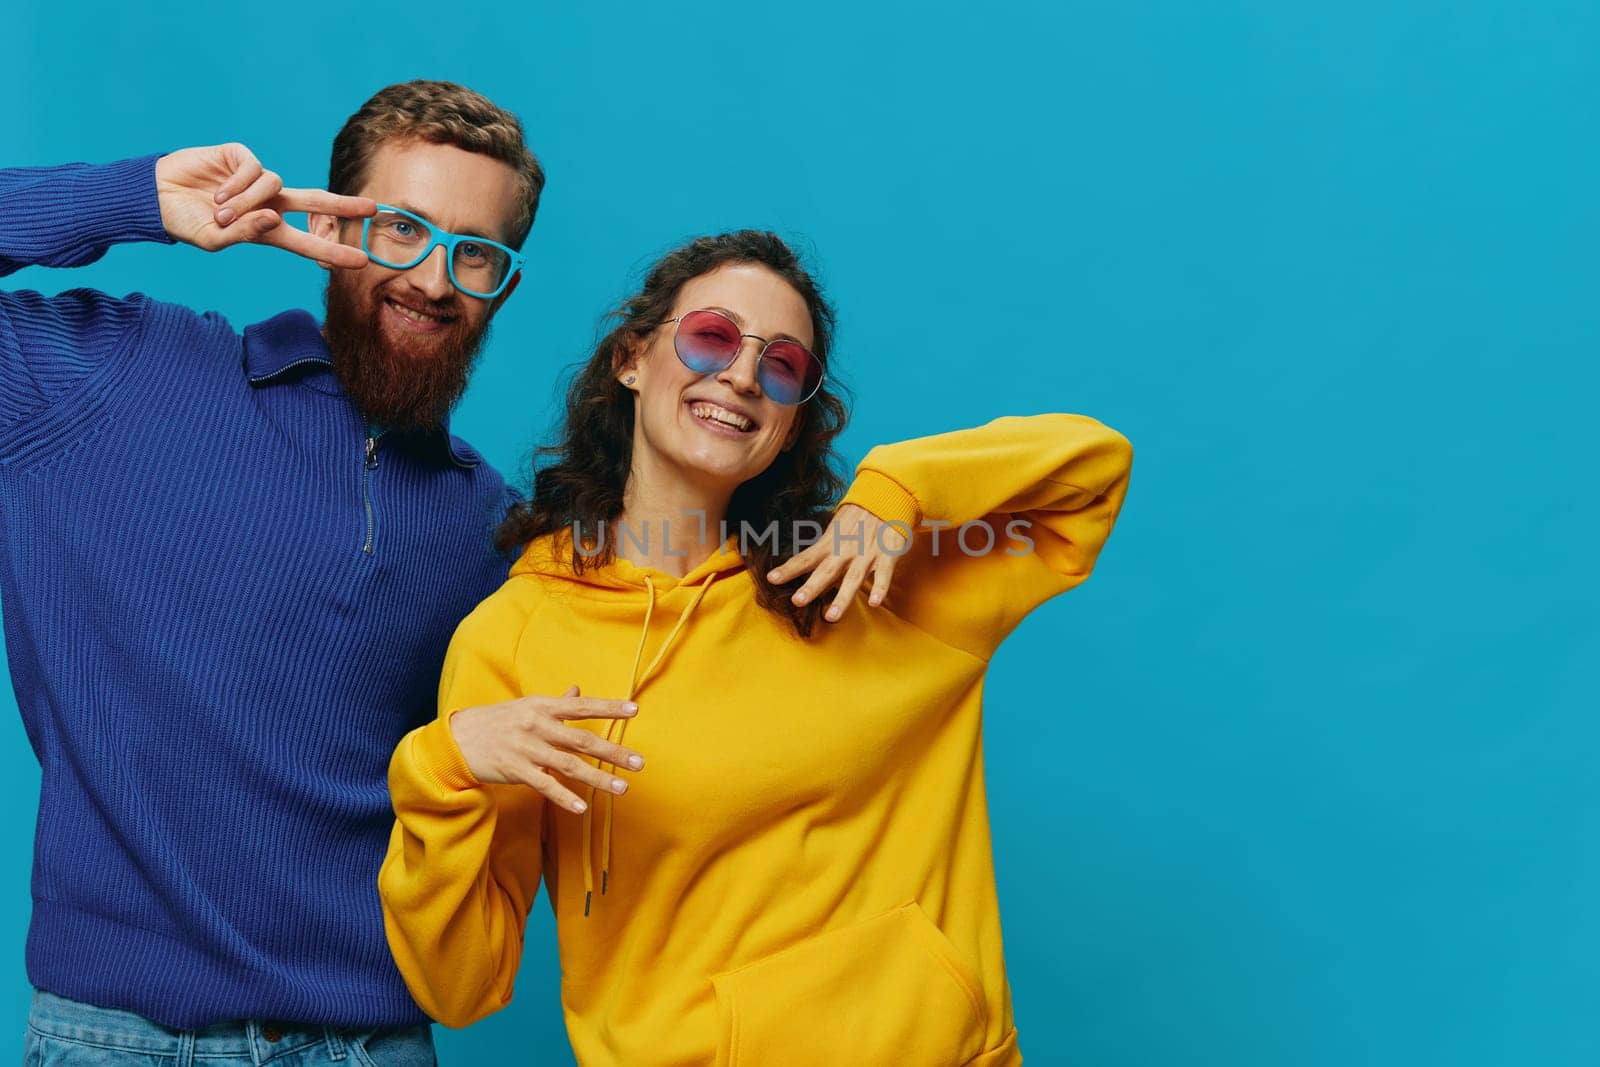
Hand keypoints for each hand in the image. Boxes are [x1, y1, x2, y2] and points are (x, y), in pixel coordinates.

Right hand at [155, 143, 374, 266]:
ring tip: (220, 209)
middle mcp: (268, 203)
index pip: (306, 241)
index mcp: (266, 230)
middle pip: (315, 202)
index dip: (332, 250)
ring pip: (274, 186)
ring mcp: (256, 179)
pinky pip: (256, 170)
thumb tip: (274, 219)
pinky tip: (218, 191)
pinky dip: (238, 183)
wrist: (155, 196)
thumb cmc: (184, 222)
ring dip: (248, 201)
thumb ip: (245, 234)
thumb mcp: (213, 239)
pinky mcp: (241, 156)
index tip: (360, 261)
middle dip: (343, 205)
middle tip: (373, 209)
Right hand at [449, 686, 644, 812]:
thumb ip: (556, 704)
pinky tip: (582, 808)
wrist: (458, 739)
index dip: (608, 707)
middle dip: (613, 752)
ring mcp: (526, 749)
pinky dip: (564, 797)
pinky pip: (544, 786)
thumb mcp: (527, 707)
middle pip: (582, 739)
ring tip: (622, 788)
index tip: (634, 709)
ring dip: (597, 778)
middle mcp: (537, 726)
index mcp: (542, 707)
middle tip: (639, 763)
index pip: (582, 706)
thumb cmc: (498, 722)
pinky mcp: (515, 771)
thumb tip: (578, 690)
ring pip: (569, 765)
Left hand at [766, 504, 909, 622]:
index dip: (788, 569)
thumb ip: (823, 553)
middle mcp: (845, 551)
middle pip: (826, 571)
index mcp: (830, 544)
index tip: (771, 579)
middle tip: (797, 601)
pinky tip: (874, 603)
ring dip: (842, 598)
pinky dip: (880, 588)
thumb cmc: (855, 520)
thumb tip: (805, 573)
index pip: (805, 558)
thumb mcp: (834, 532)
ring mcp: (866, 554)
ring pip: (853, 578)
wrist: (885, 498)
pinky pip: (884, 574)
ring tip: (831, 616)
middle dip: (812, 587)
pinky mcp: (887, 555)